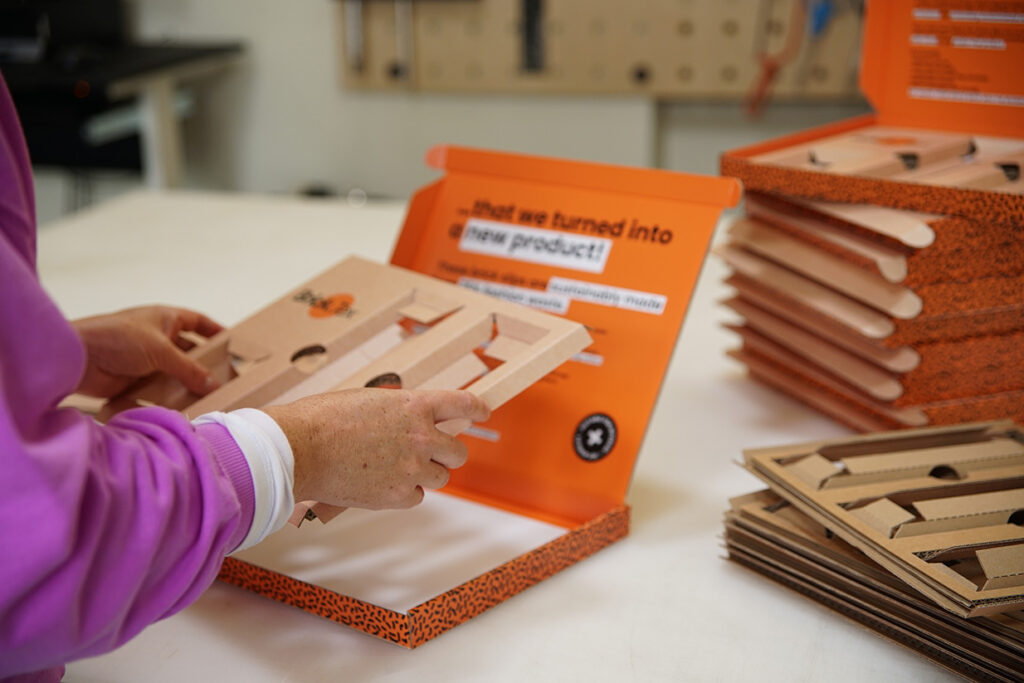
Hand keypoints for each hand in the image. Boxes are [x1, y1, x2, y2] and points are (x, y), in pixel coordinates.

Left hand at [72, 306, 223, 397]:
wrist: (77, 358)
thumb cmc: (118, 339)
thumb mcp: (161, 350)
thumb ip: (189, 369)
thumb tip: (213, 384)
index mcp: (165, 319)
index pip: (197, 322)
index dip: (215, 331)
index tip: (233, 345)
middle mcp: (158, 337)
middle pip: (189, 351)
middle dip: (206, 364)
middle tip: (226, 380)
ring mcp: (146, 359)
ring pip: (176, 372)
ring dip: (189, 384)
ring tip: (211, 398)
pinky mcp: (135, 380)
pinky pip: (160, 389)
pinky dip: (170, 397)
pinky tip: (185, 408)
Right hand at [264, 389, 490, 510]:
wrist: (300, 449)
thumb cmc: (324, 420)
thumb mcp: (369, 401)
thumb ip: (399, 411)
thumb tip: (412, 422)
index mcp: (414, 406)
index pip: (462, 404)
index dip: (477, 408)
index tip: (484, 411)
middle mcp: (421, 436)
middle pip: (458, 451)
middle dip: (447, 452)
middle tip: (431, 454)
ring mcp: (412, 468)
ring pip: (440, 477)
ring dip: (425, 474)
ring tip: (395, 469)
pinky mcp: (399, 495)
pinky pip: (417, 497)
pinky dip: (405, 493)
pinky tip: (382, 484)